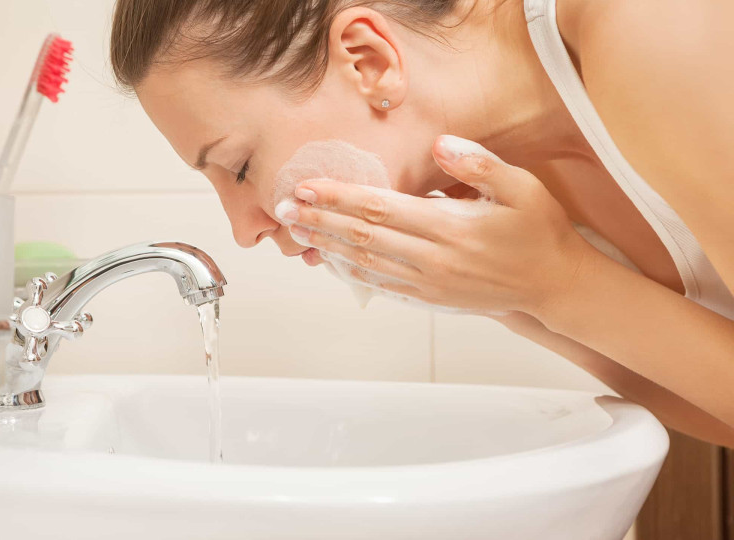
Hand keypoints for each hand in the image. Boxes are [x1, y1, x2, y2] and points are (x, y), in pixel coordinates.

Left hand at [278, 135, 596, 313]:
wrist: (553, 285)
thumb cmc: (538, 232)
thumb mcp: (522, 189)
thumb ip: (480, 165)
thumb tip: (440, 145)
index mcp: (450, 227)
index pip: (380, 208)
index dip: (339, 197)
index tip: (307, 187)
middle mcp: (432, 258)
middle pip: (362, 237)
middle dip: (320, 221)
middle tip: (283, 208)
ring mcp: (428, 282)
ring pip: (365, 263)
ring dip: (326, 246)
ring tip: (295, 231)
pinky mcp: (429, 298)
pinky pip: (380, 284)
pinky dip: (350, 271)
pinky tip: (329, 260)